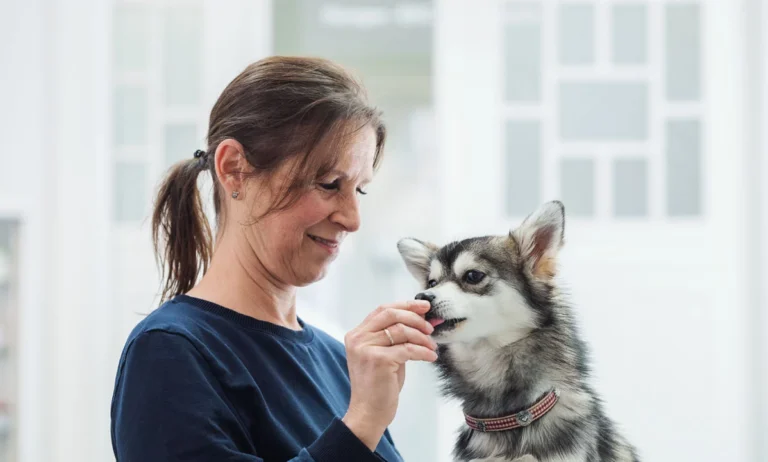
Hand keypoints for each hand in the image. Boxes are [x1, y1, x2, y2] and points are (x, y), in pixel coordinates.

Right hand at [342, 299, 437, 449]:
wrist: (368, 413)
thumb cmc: (378, 386)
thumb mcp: (384, 355)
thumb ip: (397, 337)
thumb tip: (423, 320)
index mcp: (357, 334)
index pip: (383, 310)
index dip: (406, 305)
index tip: (424, 307)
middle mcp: (358, 338)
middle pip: (391, 314)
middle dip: (415, 318)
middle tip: (430, 328)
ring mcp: (366, 348)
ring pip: (402, 330)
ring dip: (422, 337)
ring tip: (431, 346)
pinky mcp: (378, 360)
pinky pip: (408, 349)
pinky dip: (423, 352)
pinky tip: (431, 357)